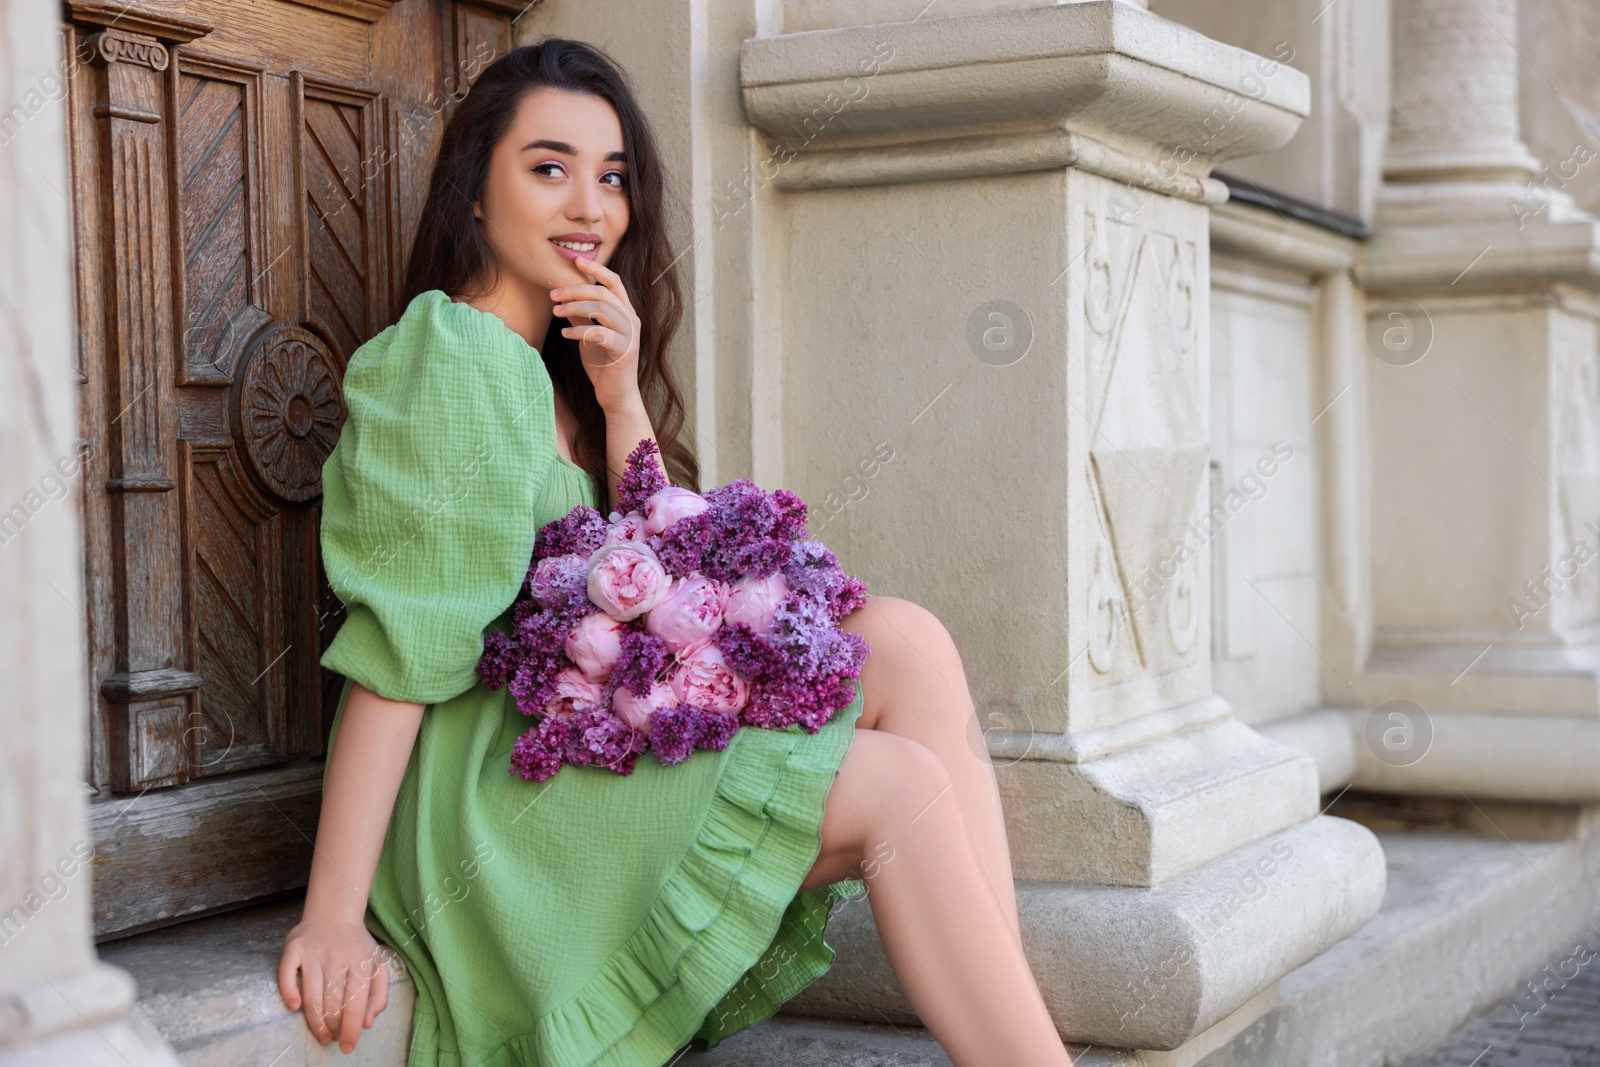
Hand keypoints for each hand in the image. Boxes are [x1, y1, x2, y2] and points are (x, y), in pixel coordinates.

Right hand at [278, 916, 391, 1052]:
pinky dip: (289, 993)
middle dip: (334, 1028)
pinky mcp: (293, 948)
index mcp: (362, 960)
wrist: (334, 913)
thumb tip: (367, 1024)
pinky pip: (286, 975)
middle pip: (332, 1003)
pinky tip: (295, 1008)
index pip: (356, 1002)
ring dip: (315, 1022)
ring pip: (311, 995)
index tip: (348, 1046)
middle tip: (333, 1038)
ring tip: (322, 1034)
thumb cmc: (357, 946)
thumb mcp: (378, 964)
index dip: (351, 1029)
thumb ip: (379, 995)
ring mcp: (314, 951)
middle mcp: (337, 955)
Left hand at [551, 256, 642, 415]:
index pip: (614, 282)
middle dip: (575, 290)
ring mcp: (630, 335)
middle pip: (603, 293)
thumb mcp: (589, 335)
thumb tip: (563, 299)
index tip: (576, 260)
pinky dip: (578, 332)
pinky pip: (599, 333)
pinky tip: (565, 335)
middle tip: (554, 295)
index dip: (596, 269)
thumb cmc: (603, 365)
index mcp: (626, 312)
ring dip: (574, 308)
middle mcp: (632, 320)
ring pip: (601, 310)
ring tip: (556, 312)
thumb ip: (581, 317)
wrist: (617, 395)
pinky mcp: (624, 350)